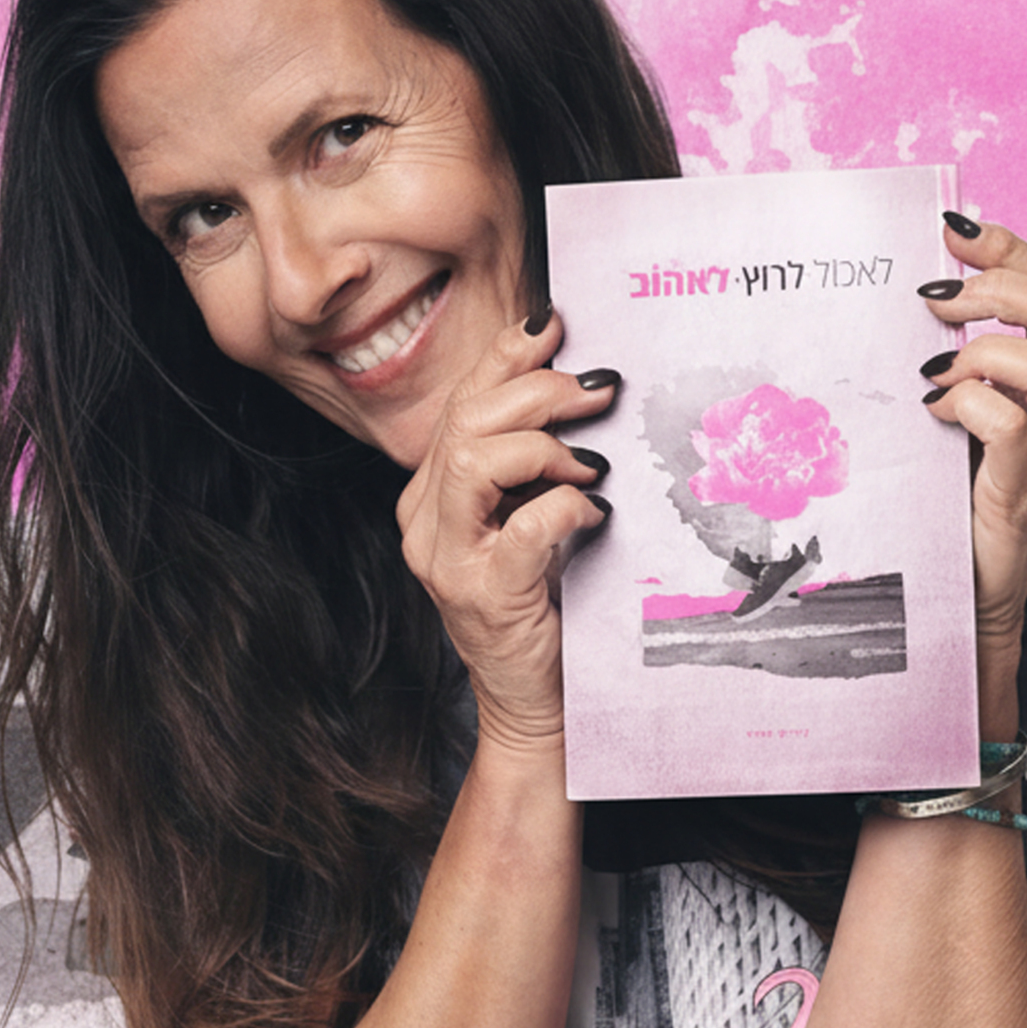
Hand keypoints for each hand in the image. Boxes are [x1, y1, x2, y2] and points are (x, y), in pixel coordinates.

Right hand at [395, 311, 614, 752]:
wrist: (537, 705)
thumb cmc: (546, 606)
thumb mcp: (535, 518)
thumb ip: (539, 460)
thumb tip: (584, 379)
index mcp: (433, 495)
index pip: (461, 402)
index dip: (506, 354)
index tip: (557, 323)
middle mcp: (426, 522)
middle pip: (466, 420)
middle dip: (538, 389)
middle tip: (601, 388)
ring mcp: (447, 561)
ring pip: (473, 459)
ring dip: (545, 444)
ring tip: (593, 459)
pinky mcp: (484, 596)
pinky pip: (521, 527)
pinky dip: (565, 507)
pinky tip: (595, 512)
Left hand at [917, 218, 1026, 646]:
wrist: (972, 587)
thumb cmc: (962, 493)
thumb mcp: (962, 407)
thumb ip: (958, 355)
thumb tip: (916, 294)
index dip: (1010, 250)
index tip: (952, 229)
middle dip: (1001, 287)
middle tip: (936, 301)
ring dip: (986, 348)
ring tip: (937, 370)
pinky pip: (1013, 423)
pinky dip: (969, 403)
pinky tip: (936, 412)